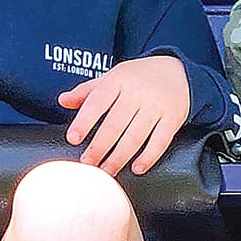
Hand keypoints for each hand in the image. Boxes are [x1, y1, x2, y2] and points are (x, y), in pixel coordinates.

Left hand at [61, 55, 190, 175]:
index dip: (84, 121)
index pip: (98, 101)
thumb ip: (87, 91)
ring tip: (107, 170)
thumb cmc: (138, 77)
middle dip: (99, 147)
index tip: (73, 138)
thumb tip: (63, 101)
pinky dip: (148, 157)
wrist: (177, 70)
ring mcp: (157, 105)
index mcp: (118, 79)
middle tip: (88, 163)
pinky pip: (160, 141)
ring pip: (136, 136)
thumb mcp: (112, 77)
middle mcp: (138, 91)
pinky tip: (136, 168)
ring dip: (119, 157)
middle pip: (115, 124)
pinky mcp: (173, 117)